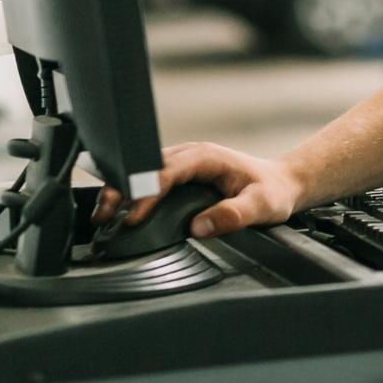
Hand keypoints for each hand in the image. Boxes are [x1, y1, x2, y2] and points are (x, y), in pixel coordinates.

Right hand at [91, 142, 306, 238]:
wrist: (281, 184)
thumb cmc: (273, 192)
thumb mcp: (262, 206)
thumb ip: (233, 215)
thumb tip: (199, 227)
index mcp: (207, 157)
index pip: (167, 171)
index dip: (147, 192)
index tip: (132, 216)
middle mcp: (191, 155)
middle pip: (146, 167)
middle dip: (122, 189)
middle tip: (102, 216)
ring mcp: (183, 163)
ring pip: (142, 172)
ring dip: (121, 191)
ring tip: (101, 217)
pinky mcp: (179, 174)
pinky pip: (148, 179)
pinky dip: (130, 194)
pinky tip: (118, 212)